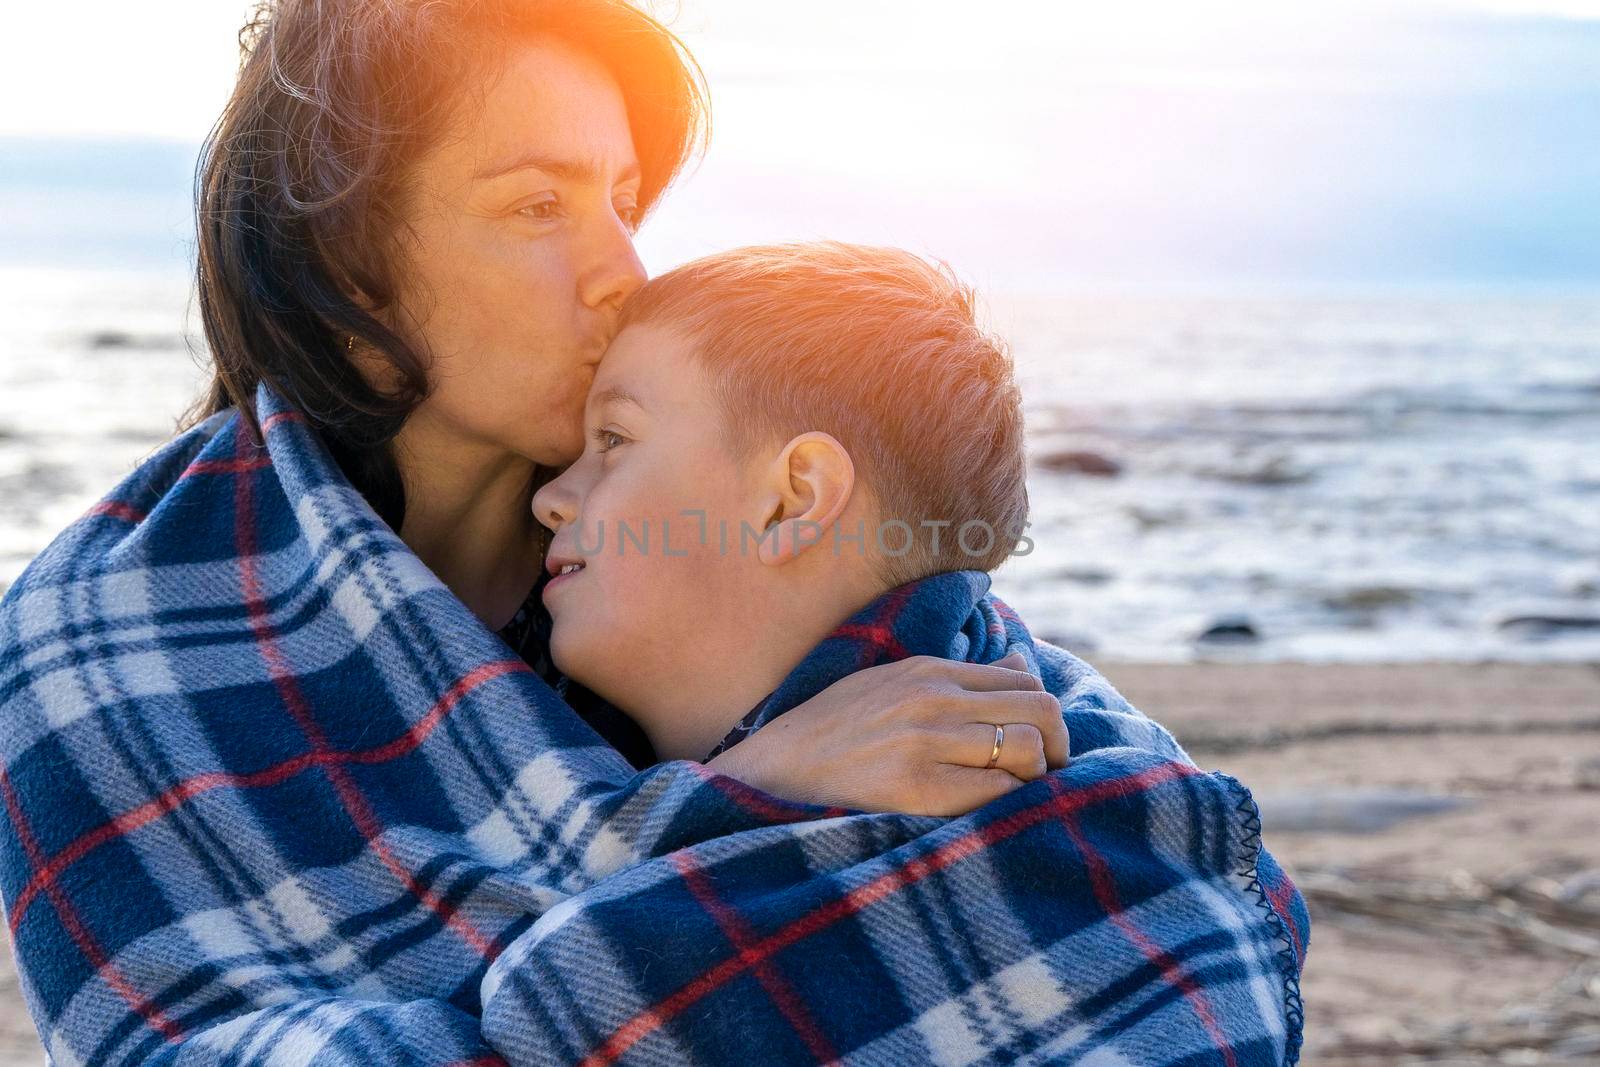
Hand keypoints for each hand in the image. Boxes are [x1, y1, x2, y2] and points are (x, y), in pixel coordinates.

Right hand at [702, 651, 1067, 816]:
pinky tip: (979, 813)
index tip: (1039, 746)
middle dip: (1057, 748)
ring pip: (1028, 751)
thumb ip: (956, 677)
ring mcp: (924, 742)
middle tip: (1044, 776)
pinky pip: (997, 792)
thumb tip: (1024, 664)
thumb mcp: (888, 684)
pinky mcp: (915, 788)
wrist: (770, 776)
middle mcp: (932, 699)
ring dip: (1033, 779)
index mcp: (927, 670)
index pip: (1026, 680)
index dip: (1045, 718)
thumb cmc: (833, 736)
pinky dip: (1003, 805)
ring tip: (1011, 796)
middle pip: (1041, 711)